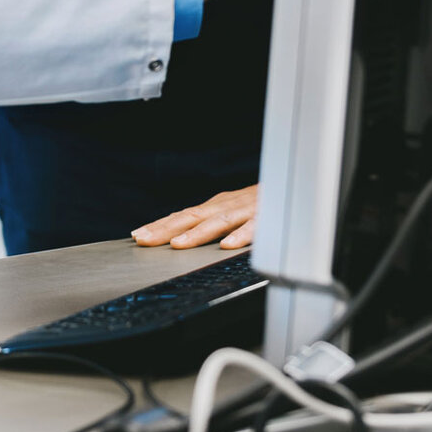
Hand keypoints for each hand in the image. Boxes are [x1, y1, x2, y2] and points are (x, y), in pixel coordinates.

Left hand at [131, 184, 257, 249]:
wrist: (294, 186)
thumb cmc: (263, 203)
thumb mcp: (234, 211)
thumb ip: (213, 223)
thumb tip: (183, 237)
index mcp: (217, 206)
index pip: (183, 216)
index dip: (160, 225)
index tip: (137, 235)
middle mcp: (227, 205)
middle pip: (193, 217)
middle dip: (166, 228)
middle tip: (144, 239)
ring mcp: (247, 211)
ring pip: (220, 221)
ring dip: (198, 233)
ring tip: (178, 244)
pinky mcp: (268, 218)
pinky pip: (255, 228)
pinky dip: (241, 235)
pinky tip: (227, 245)